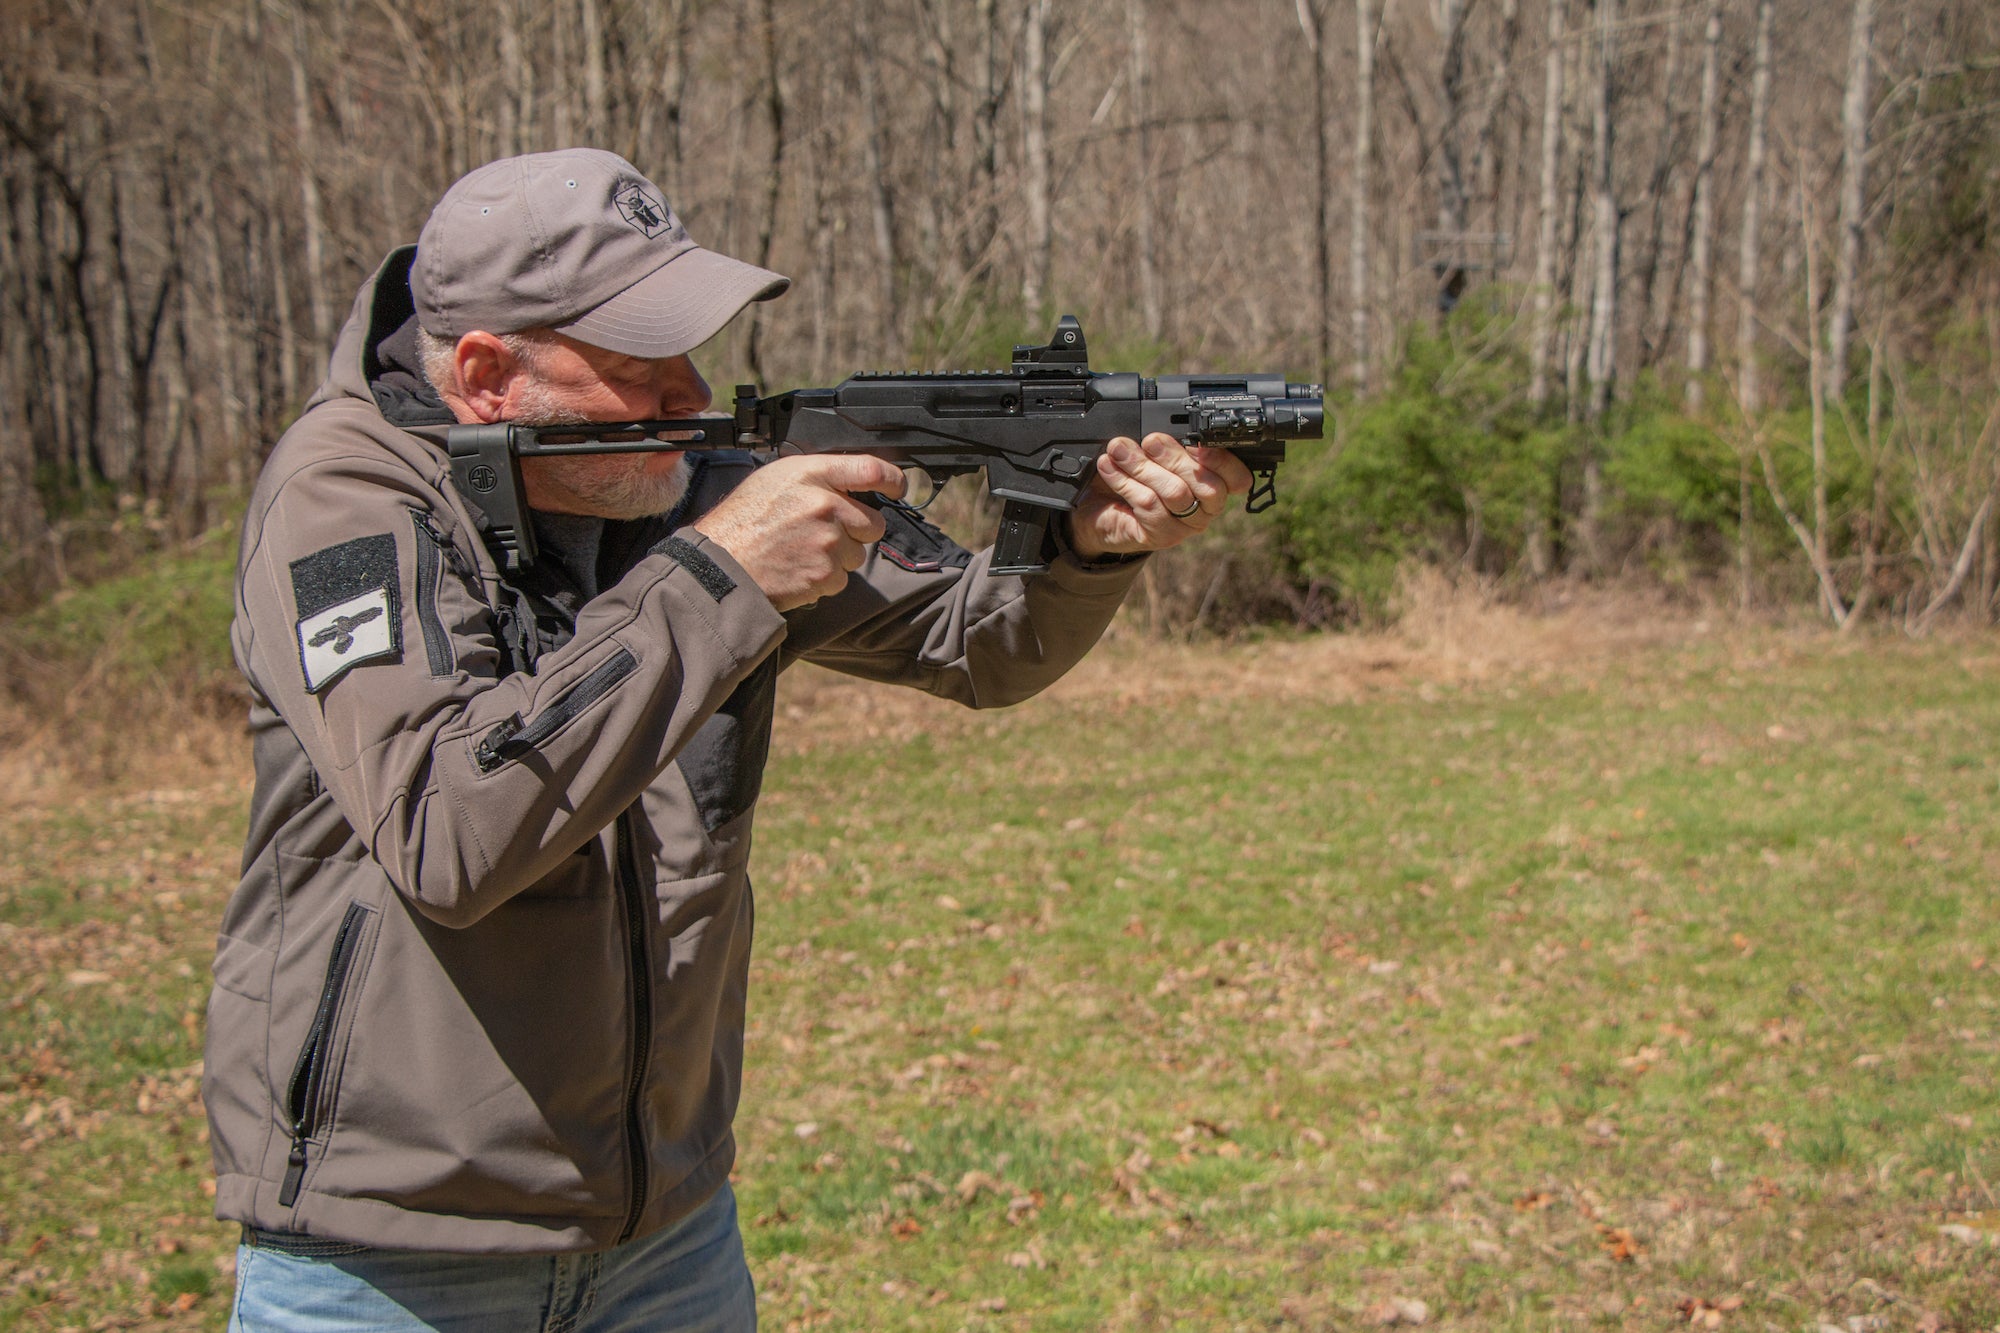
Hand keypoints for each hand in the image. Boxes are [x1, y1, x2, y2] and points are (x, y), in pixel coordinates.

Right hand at [692, 455, 906, 610]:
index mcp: (811, 475)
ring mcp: (827, 542)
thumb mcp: (776, 479)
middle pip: (873, 522)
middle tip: (824, 532)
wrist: (722, 565)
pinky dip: (825, 578)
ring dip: (839, 557)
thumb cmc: (743, 521)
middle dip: (857, 530)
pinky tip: (798, 568)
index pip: (870, 469)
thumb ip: (816, 478)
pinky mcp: (825, 574)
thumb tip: (851, 483)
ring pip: (858, 554)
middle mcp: (825, 505)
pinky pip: (842, 579)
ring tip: (802, 551)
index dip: (893, 479)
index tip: (897, 486)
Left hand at [1066, 434, 1253, 560]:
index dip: (1223, 461)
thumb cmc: (1135, 475)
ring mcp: (1184, 527)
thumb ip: (1166, 442)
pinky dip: (1125, 481)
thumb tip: (1161, 430)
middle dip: (1176, 458)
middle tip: (1150, 440)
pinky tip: (1109, 467)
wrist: (1100, 507)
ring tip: (1120, 449)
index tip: (1197, 443)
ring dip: (1144, 466)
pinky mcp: (1159, 537)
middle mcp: (1206, 509)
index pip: (1238, 478)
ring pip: (1175, 494)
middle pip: (1207, 486)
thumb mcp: (1154, 453)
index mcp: (1215, 483)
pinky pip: (1148, 506)